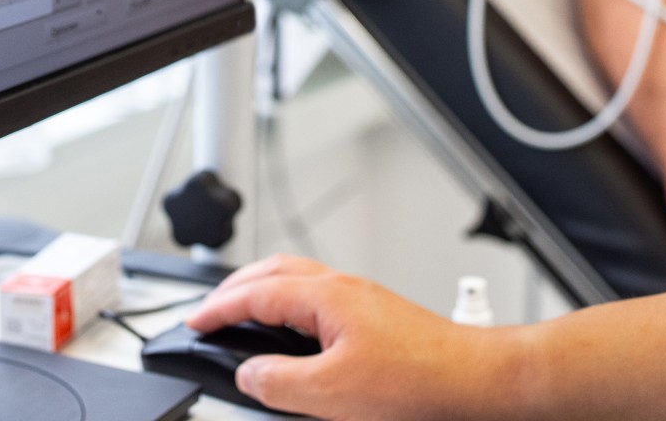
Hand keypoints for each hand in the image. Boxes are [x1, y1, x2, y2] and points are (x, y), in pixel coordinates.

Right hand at [187, 255, 529, 419]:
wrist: (473, 380)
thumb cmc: (417, 380)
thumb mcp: (329, 394)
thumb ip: (278, 382)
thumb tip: (249, 374)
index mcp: (324, 296)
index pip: (254, 293)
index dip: (217, 309)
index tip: (192, 324)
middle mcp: (342, 286)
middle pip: (272, 271)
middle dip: (234, 288)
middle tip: (209, 313)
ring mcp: (361, 298)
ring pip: (297, 280)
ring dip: (262, 292)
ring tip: (243, 317)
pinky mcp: (376, 315)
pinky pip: (318, 296)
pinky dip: (289, 306)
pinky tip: (294, 335)